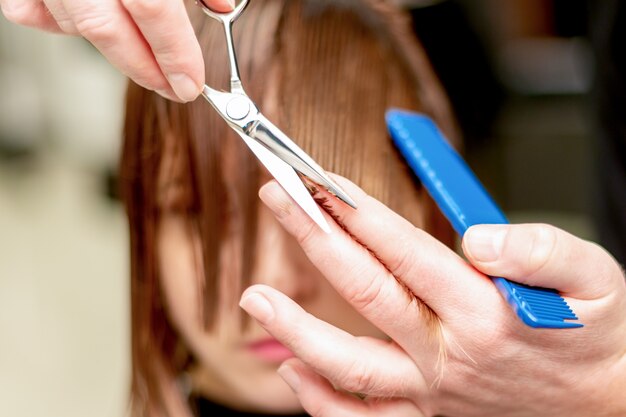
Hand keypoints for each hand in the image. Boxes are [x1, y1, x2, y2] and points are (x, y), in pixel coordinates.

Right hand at [0, 0, 232, 101]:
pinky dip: (56, 23)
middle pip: (107, 26)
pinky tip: (84, 27)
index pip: (153, 10)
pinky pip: (32, 8)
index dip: (175, 54)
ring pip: (73, 19)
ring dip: (112, 49)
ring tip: (145, 64)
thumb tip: (222, 5)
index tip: (192, 84)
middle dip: (145, 67)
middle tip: (174, 87)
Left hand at [239, 176, 625, 416]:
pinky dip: (320, 399)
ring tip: (254, 296)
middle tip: (275, 198)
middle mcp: (449, 355)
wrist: (608, 407)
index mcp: (485, 311)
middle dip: (313, 238)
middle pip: (365, 291)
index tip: (319, 180)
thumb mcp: (596, 279)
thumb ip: (542, 250)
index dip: (356, 211)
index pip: (404, 250)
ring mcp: (434, 394)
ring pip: (349, 366)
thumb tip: (478, 238)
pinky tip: (292, 369)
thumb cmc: (597, 337)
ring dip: (296, 330)